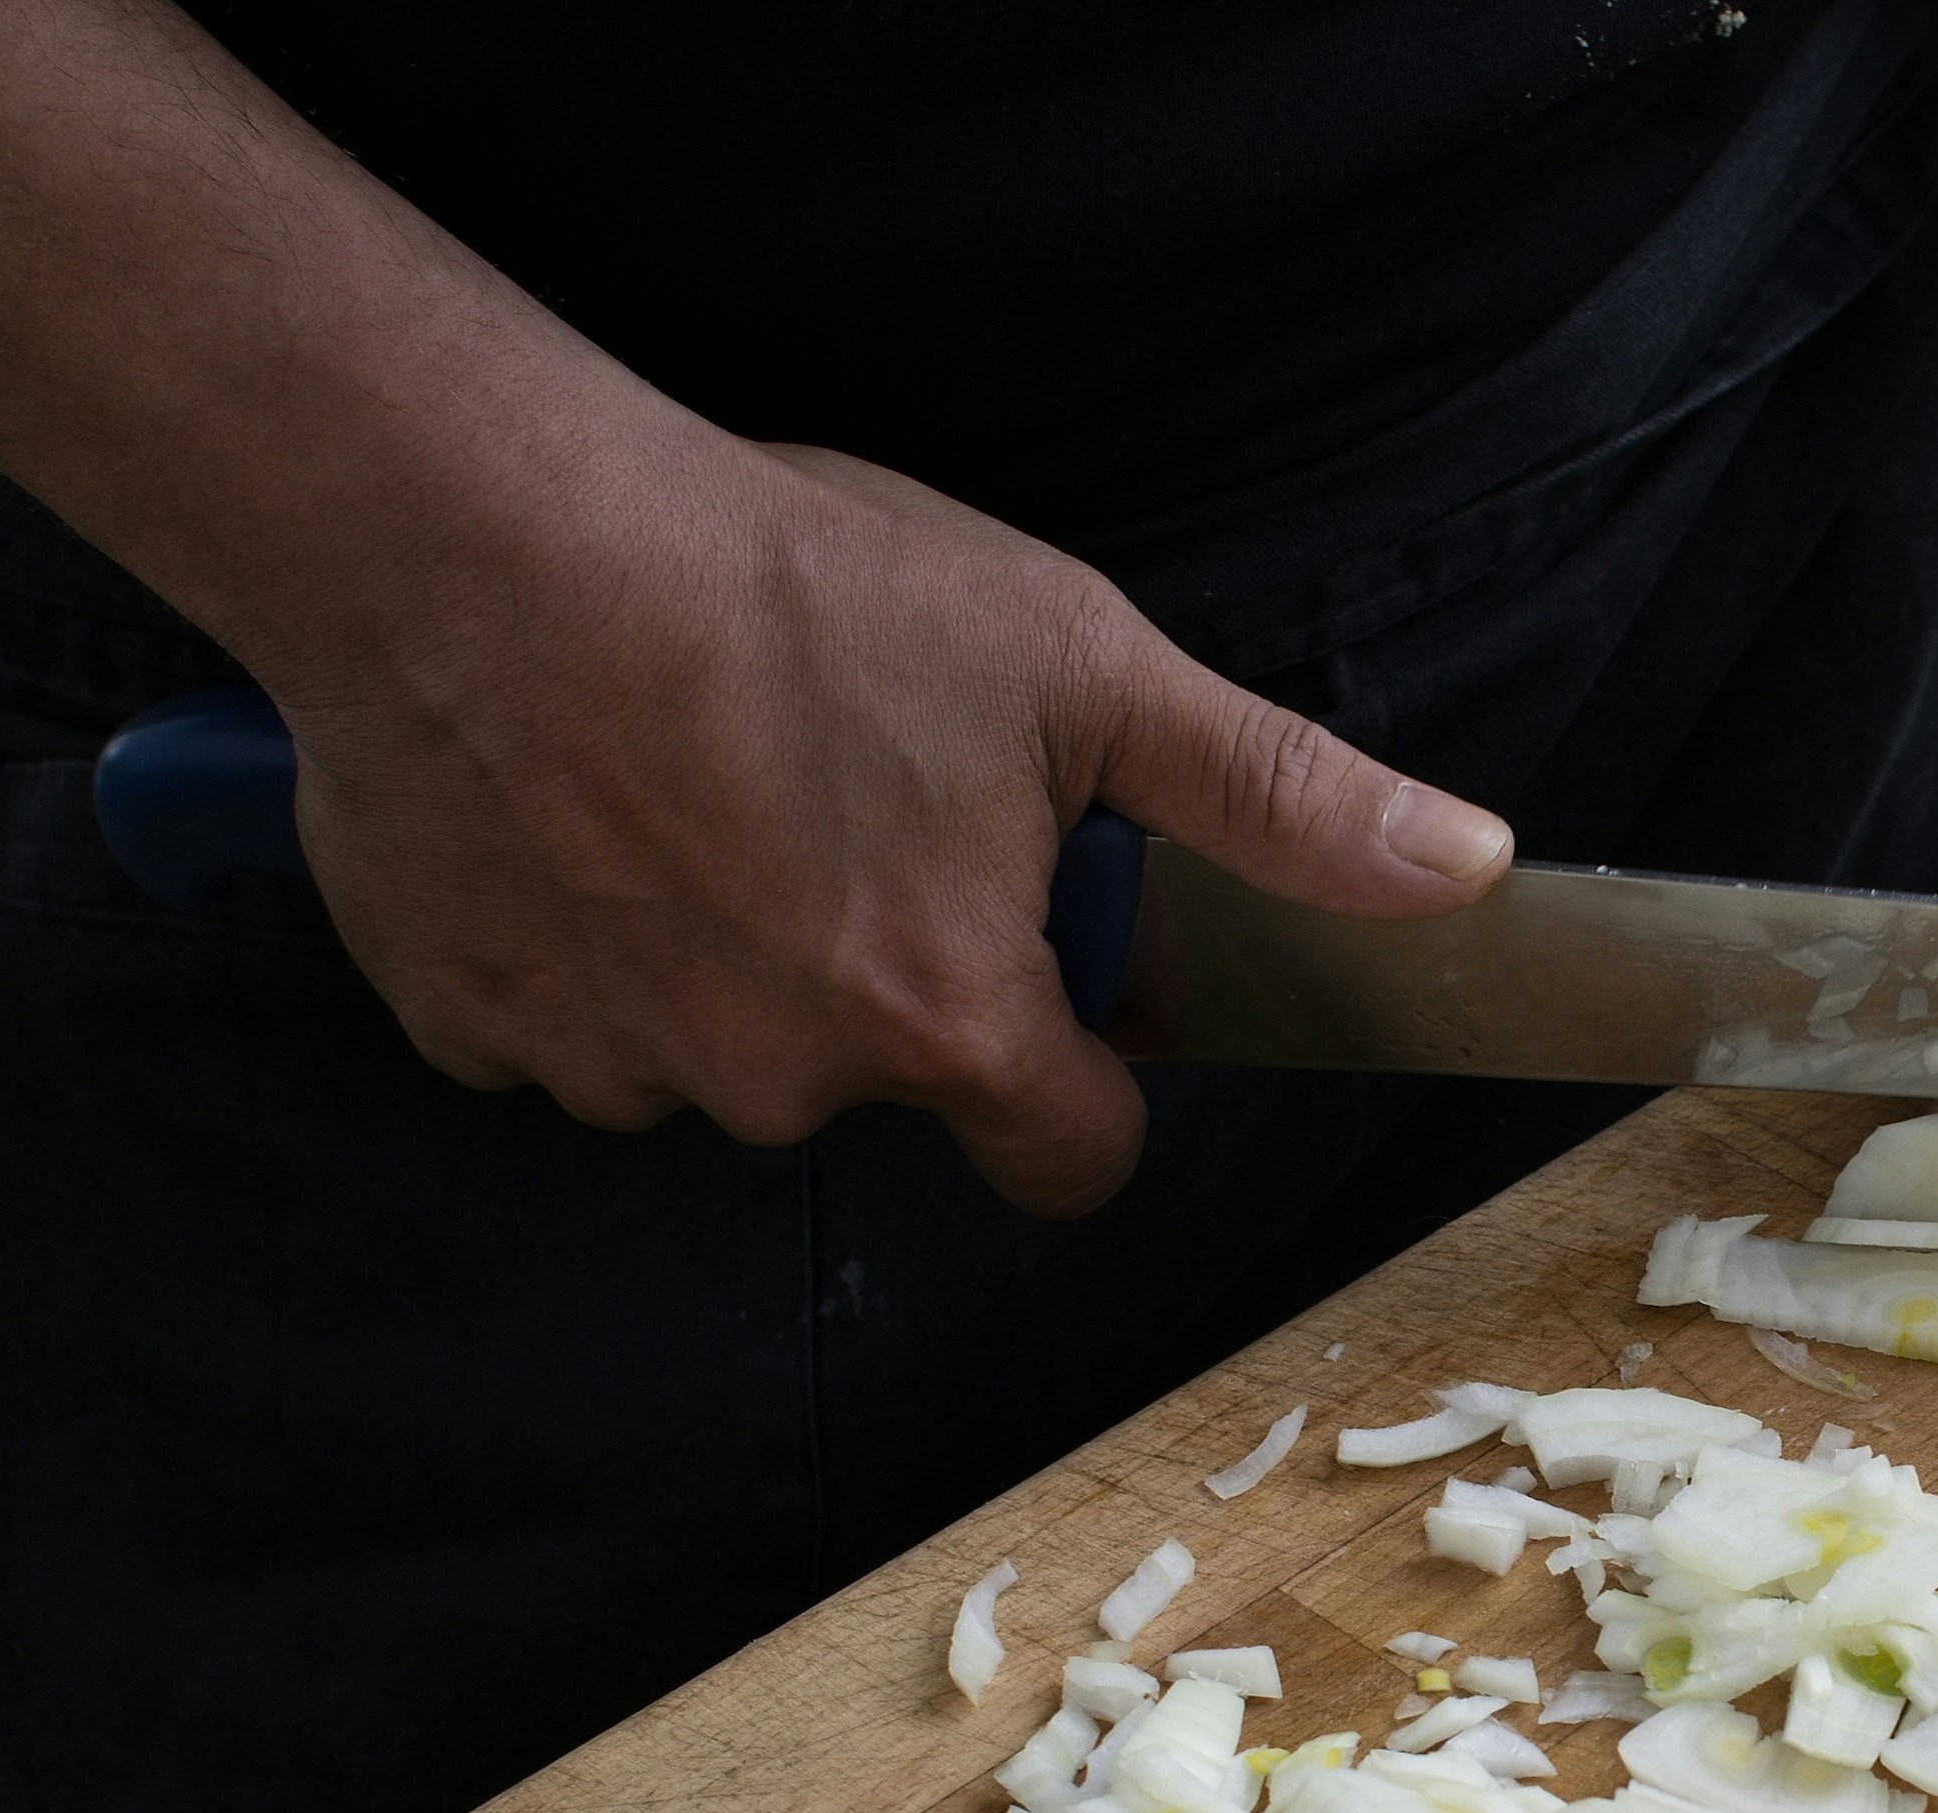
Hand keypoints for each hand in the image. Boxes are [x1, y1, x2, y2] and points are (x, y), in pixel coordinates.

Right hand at [270, 437, 1509, 1217]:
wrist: (475, 533)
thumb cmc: (778, 587)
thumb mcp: (1083, 667)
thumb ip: (1278, 799)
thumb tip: (1466, 871)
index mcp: (948, 1021)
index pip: (1073, 1154)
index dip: (1080, 1070)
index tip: (1048, 976)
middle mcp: (785, 1082)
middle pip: (886, 1083)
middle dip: (885, 975)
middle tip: (848, 799)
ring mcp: (617, 1062)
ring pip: (712, 1052)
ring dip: (725, 956)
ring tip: (702, 780)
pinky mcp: (471, 1019)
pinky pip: (557, 1019)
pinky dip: (575, 939)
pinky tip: (579, 806)